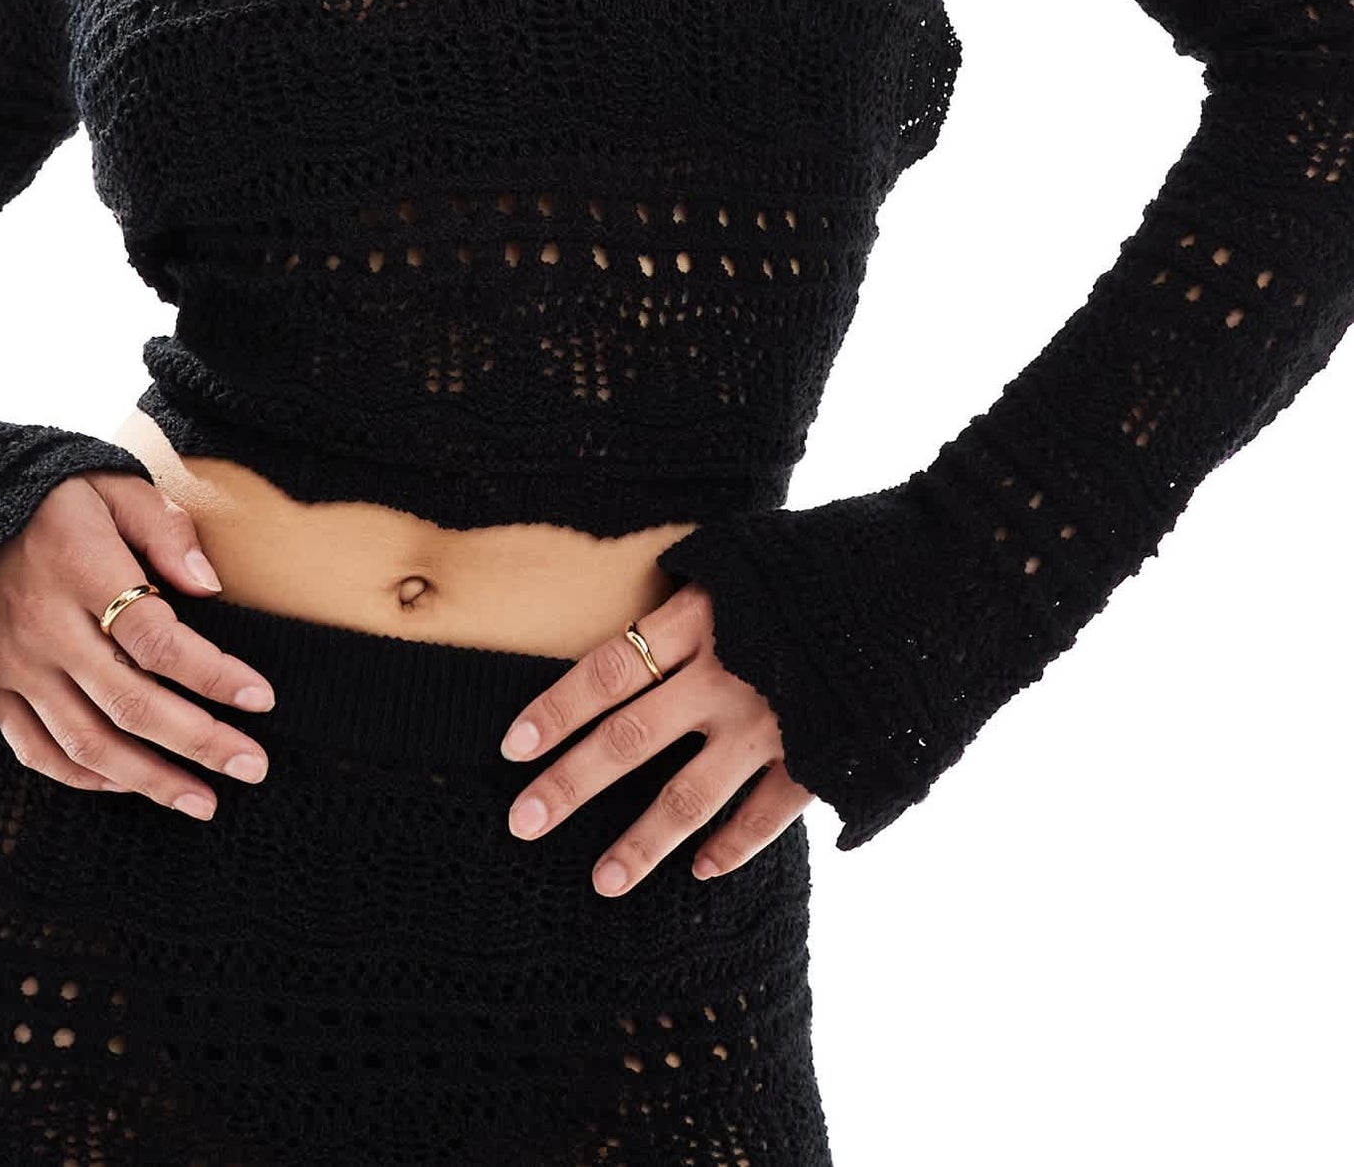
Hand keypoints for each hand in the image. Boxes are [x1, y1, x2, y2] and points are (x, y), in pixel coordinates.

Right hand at [0, 470, 278, 818]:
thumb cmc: (54, 501)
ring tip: (203, 800)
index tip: (261, 699)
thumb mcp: (113, 487)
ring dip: (150, 780)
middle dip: (198, 742)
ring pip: (86, 742)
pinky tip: (131, 784)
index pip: (155, 637)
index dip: (212, 674)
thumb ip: (166, 529)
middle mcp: (43, 625)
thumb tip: (210, 588)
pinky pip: (37, 752)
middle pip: (129, 702)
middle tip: (252, 766)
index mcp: (80, 566)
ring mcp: (13, 665)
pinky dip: (86, 778)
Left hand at [497, 581, 812, 895]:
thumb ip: (698, 596)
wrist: (927, 584)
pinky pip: (763, 817)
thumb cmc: (828, 558)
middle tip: (522, 822)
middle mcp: (727, 677)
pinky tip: (701, 869)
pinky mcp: (818, 759)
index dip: (557, 709)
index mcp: (703, 620)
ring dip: (640, 843)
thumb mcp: (748, 560)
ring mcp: (773, 725)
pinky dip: (731, 847)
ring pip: (689, 796)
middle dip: (569, 786)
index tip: (513, 746)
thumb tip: (648, 624)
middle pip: (628, 740)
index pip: (607, 670)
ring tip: (601, 881)